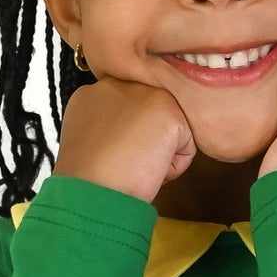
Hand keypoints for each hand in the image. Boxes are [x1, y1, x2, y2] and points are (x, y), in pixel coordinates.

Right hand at [53, 77, 196, 203]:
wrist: (91, 192)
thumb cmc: (89, 180)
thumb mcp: (90, 139)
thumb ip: (110, 123)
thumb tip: (137, 131)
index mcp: (96, 90)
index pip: (131, 111)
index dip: (129, 139)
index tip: (115, 156)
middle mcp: (122, 84)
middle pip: (153, 118)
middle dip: (147, 142)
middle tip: (124, 163)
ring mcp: (145, 93)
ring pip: (171, 130)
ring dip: (159, 153)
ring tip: (134, 166)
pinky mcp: (169, 111)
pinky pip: (186, 147)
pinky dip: (172, 168)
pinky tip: (147, 170)